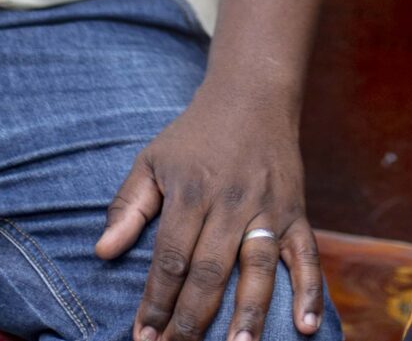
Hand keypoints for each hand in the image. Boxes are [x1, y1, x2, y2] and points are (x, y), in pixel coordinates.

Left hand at [97, 84, 325, 340]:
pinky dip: (309, 289)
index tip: (142, 336)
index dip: (156, 300)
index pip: (171, 257)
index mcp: (191, 192)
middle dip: (192, 319)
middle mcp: (231, 202)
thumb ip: (127, 207)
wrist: (253, 94)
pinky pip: (307, 253)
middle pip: (210, 270)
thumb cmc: (195, 134)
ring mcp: (268, 208)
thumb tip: (102, 252)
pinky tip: (305, 325)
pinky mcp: (296, 211)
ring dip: (248, 312)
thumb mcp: (152, 160)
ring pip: (258, 267)